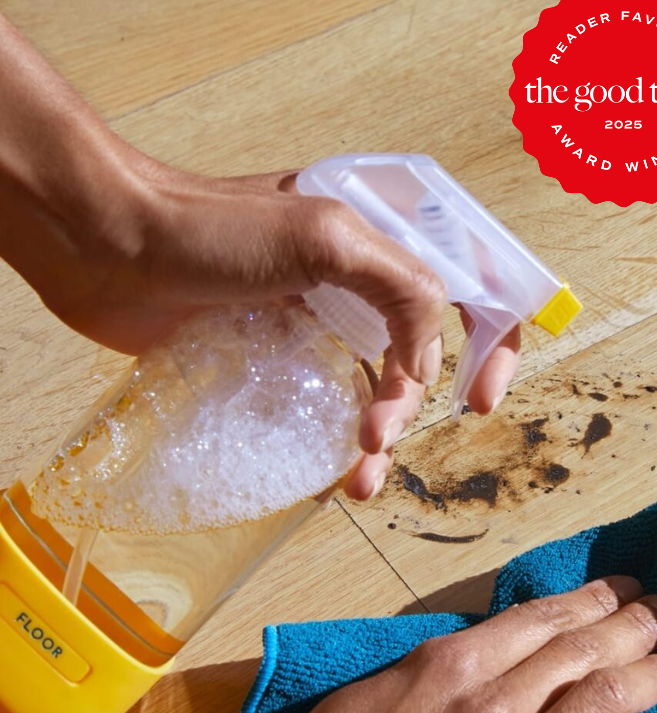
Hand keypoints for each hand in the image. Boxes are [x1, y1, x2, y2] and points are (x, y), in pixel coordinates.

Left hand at [35, 157, 520, 500]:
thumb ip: (400, 289)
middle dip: (411, 408)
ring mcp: (316, 318)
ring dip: (377, 440)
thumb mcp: (324, 238)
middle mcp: (359, 276)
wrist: (107, 246)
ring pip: (373, 387)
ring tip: (353, 484)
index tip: (478, 401)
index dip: (492, 344)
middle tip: (375, 441)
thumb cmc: (208, 228)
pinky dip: (329, 444)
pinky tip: (321, 479)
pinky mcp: (274, 355)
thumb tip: (425, 368)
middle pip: (423, 353)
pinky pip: (321, 405)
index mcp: (384, 233)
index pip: (473, 284)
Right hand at [235, 576, 656, 712]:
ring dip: (644, 679)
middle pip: (582, 655)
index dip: (589, 602)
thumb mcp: (372, 690)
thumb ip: (435, 669)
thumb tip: (485, 655)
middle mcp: (489, 711)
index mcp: (449, 667)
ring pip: (599, 709)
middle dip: (631, 627)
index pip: (541, 620)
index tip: (618, 592)